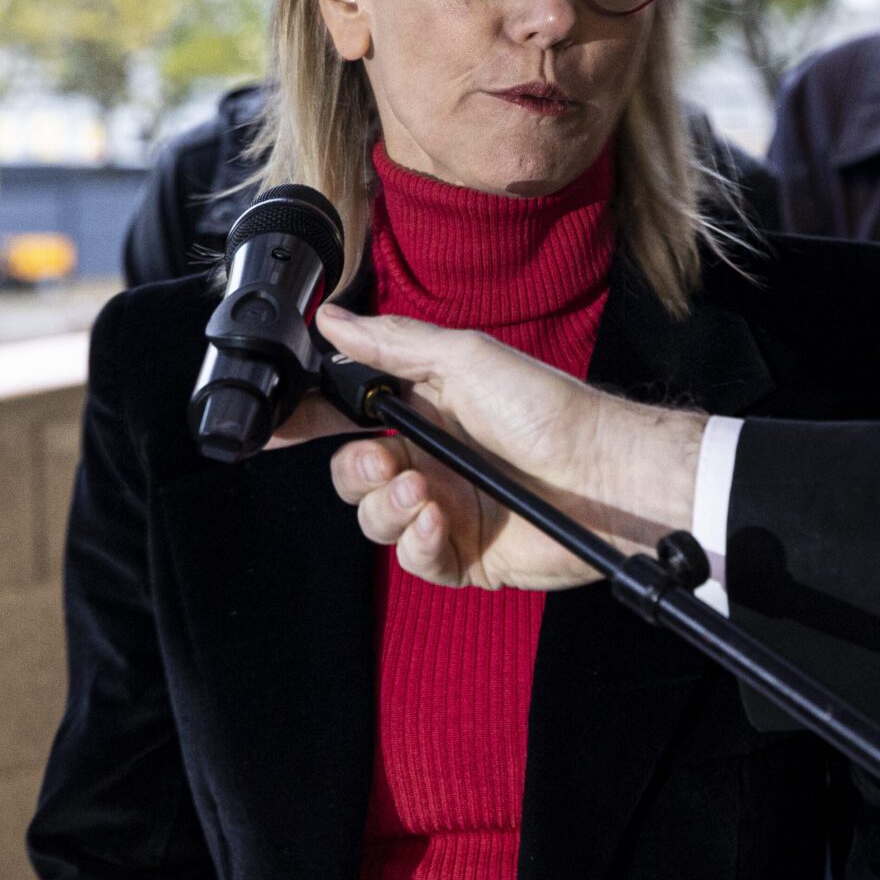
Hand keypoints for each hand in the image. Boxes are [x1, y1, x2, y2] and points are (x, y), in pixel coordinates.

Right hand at [291, 306, 705, 590]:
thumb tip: (333, 318)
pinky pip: (412, 561)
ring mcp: (445, 509)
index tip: (277, 428)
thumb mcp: (465, 359)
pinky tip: (440, 524)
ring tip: (425, 492)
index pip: (349, 413)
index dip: (309, 421)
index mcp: (425, 409)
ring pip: (375, 520)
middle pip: (353, 474)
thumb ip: (393, 344)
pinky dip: (417, 544)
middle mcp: (431, 459)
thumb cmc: (546, 410)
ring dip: (388, 507)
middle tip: (386, 460)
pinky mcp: (463, 555)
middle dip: (357, 469)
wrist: (602, 476)